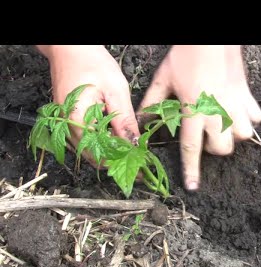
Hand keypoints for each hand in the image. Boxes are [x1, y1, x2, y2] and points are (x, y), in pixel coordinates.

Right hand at [37, 45, 139, 164]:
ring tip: (131, 157)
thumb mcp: (115, 91)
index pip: (101, 154)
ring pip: (89, 150)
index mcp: (77, 122)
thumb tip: (134, 145)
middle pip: (93, 156)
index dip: (122, 163)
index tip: (140, 170)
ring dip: (110, 155)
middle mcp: (67, 127)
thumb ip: (124, 121)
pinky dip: (102, 144)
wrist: (70, 47)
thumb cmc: (91, 63)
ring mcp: (66, 124)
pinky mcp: (69, 120)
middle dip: (117, 163)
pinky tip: (117, 143)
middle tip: (139, 168)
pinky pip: (86, 139)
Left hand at [139, 45, 260, 189]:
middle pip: (222, 149)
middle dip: (214, 149)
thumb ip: (153, 103)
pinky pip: (255, 118)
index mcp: (194, 112)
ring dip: (233, 135)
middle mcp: (217, 114)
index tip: (192, 187)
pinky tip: (237, 111)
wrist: (210, 39)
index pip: (191, 148)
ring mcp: (235, 106)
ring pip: (243, 137)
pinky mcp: (247, 97)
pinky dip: (248, 119)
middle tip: (205, 135)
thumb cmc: (185, 57)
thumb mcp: (164, 79)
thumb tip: (142, 120)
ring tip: (223, 124)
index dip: (191, 170)